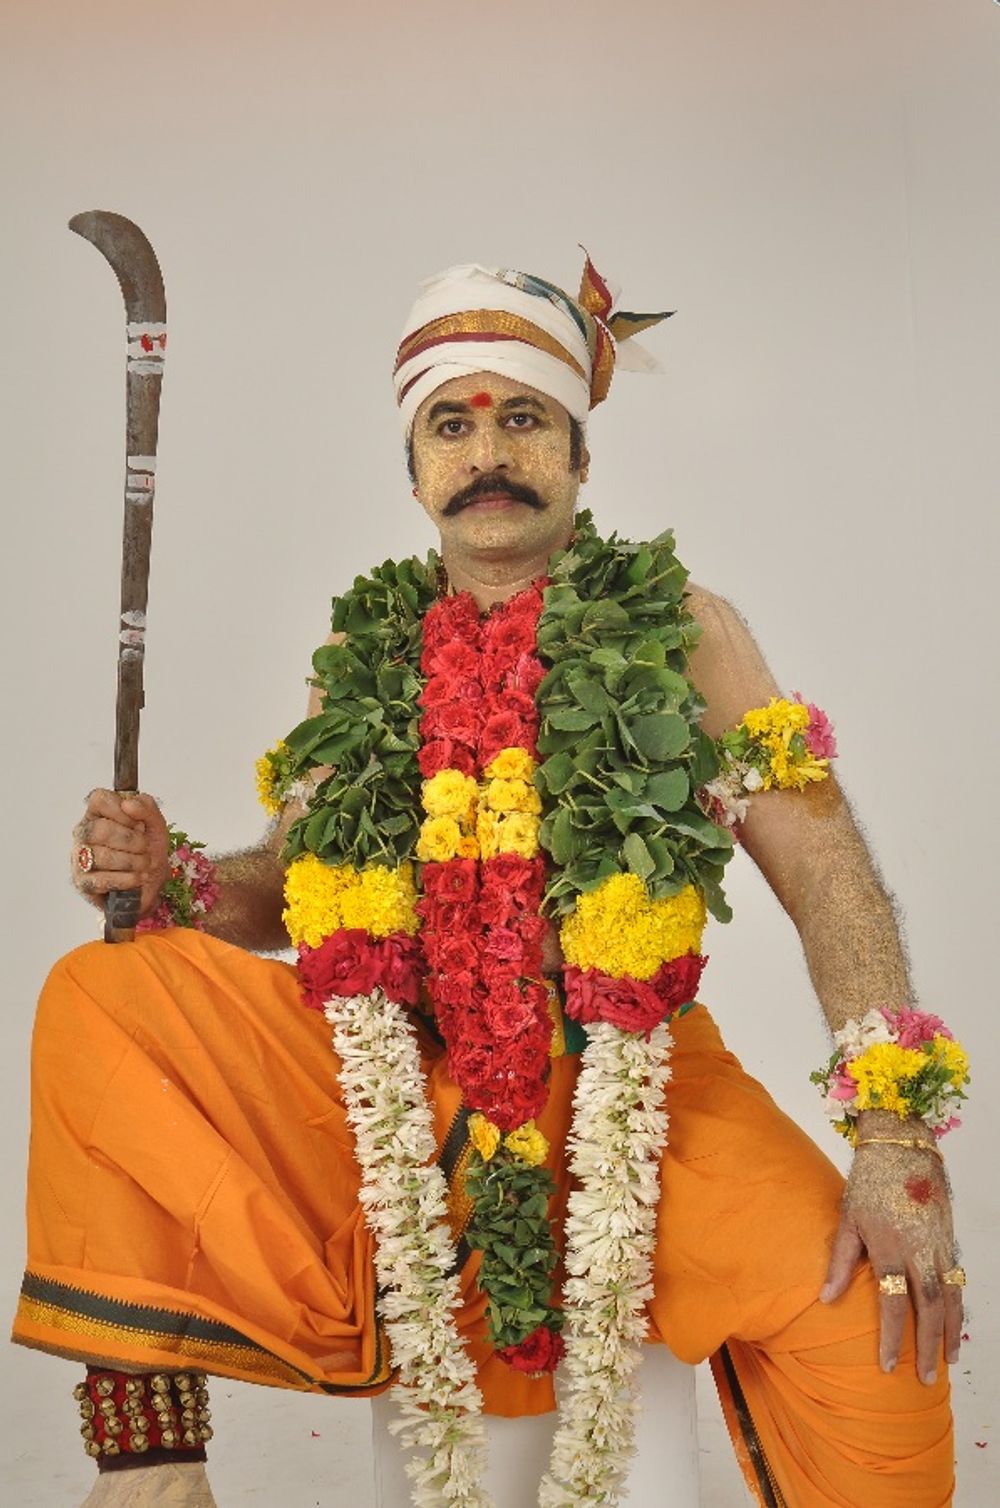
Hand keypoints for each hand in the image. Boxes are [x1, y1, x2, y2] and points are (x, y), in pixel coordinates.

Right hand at [71, 790, 170, 919]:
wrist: (151, 881)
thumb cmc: (147, 848)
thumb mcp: (155, 823)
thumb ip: (146, 807)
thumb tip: (128, 804)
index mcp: (97, 813)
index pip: (99, 800)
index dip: (122, 811)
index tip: (138, 823)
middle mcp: (83, 833)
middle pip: (100, 830)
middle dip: (131, 840)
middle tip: (145, 846)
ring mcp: (80, 858)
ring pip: (103, 856)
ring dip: (132, 861)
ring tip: (145, 864)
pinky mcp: (83, 883)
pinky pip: (102, 880)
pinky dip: (127, 879)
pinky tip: (138, 877)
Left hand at [820, 1133, 962, 1383]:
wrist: (903, 1147)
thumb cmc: (870, 1181)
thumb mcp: (849, 1217)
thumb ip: (841, 1260)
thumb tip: (826, 1299)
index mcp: (890, 1244)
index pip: (892, 1301)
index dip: (890, 1336)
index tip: (887, 1365)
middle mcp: (920, 1249)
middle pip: (930, 1308)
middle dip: (927, 1345)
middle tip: (924, 1378)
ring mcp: (939, 1245)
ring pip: (951, 1298)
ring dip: (950, 1332)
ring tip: (946, 1360)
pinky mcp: (949, 1239)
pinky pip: (957, 1281)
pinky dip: (958, 1307)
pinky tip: (954, 1326)